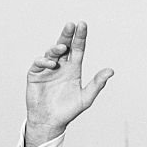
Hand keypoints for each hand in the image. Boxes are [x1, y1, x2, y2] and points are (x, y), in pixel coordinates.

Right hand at [25, 21, 112, 146]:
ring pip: (52, 53)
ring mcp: (47, 69)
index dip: (80, 37)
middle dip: (67, 35)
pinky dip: (45, 62)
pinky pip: (39, 63)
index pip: (77, 49)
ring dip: (57, 49)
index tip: (82, 25)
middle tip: (71, 24)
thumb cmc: (68, 111)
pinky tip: (51, 64)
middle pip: (64, 46)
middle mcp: (60, 66)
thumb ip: (97, 84)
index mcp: (73, 69)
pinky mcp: (35, 74)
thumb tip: (111, 71)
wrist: (50, 122)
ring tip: (63, 47)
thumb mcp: (85, 98)